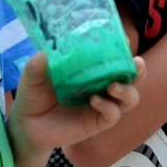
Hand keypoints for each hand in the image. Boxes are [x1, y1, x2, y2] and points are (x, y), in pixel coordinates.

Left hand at [10, 53, 139, 156]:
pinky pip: (113, 115)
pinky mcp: (97, 122)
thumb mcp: (32, 78)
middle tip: (136, 63)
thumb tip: (44, 54)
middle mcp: (102, 85)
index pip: (114, 57)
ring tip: (112, 86)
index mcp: (91, 70)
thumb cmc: (34, 96)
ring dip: (127, 90)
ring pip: (130, 98)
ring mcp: (102, 105)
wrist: (27, 126)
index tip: (125, 40)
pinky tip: (94, 101)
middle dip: (138, 70)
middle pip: (131, 77)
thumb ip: (37, 66)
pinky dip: (108, 107)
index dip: (123, 49)